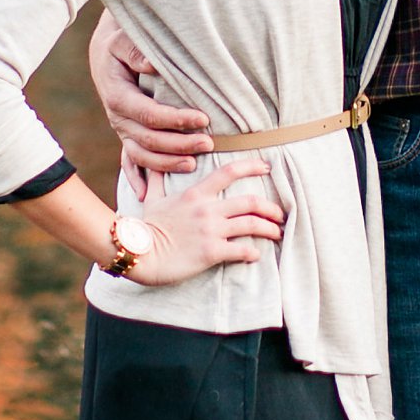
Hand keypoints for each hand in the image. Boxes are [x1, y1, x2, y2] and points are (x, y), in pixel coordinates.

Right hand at [90, 5, 211, 175]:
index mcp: (118, 97)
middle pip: (149, 140)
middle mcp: (118, 118)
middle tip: (208, 144)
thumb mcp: (123, 41)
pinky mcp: (126, 136)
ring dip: (167, 163)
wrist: (105, 55)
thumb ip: (137, 53)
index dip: (176, 120)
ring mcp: (121, 130)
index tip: (202, 119)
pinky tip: (146, 194)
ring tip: (194, 165)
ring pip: (142, 155)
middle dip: (179, 144)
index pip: (150, 114)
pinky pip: (129, 162)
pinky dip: (136, 179)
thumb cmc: (119, 46)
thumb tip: (153, 65)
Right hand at [127, 160, 285, 284]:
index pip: (229, 172)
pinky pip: (241, 250)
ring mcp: (211, 231)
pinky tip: (256, 255)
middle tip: (279, 214)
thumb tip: (152, 164)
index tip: (267, 167)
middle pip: (251, 202)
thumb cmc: (145, 227)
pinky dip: (253, 252)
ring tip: (277, 234)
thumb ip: (157, 179)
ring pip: (252, 225)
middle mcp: (207, 209)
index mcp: (196, 193)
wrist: (140, 252)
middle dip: (271, 208)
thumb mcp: (152, 198)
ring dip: (269, 229)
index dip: (252, 167)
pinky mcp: (211, 252)